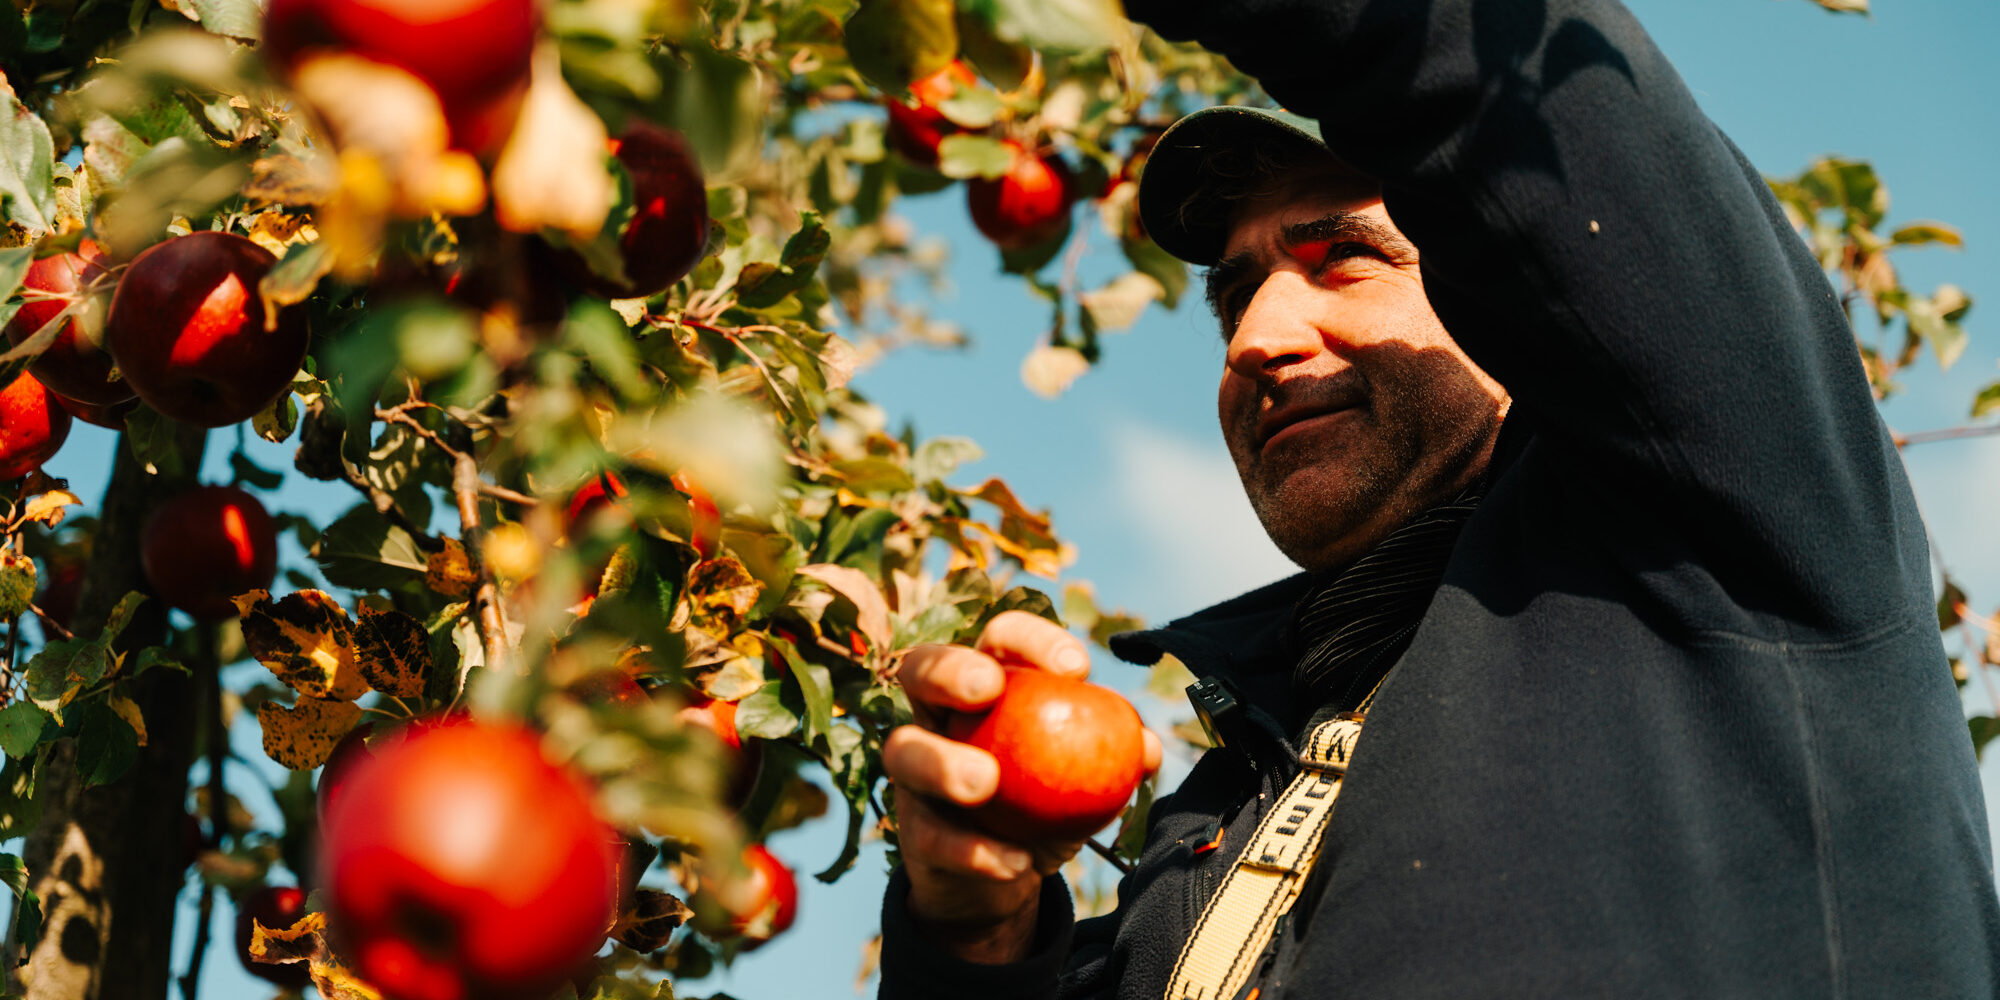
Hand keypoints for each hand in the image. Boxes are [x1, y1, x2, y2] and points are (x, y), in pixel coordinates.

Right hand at [884, 611, 1161, 962]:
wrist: (1010, 871)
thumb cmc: (1050, 798)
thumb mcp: (1088, 776)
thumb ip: (1115, 756)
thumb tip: (1148, 747)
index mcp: (988, 682)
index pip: (1001, 638)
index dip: (1032, 640)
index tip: (1077, 669)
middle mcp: (939, 714)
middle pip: (922, 667)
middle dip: (949, 668)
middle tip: (988, 690)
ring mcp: (916, 771)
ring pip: (903, 750)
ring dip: (942, 762)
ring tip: (986, 783)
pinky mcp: (914, 829)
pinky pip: (931, 836)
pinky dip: (973, 850)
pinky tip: (1014, 861)